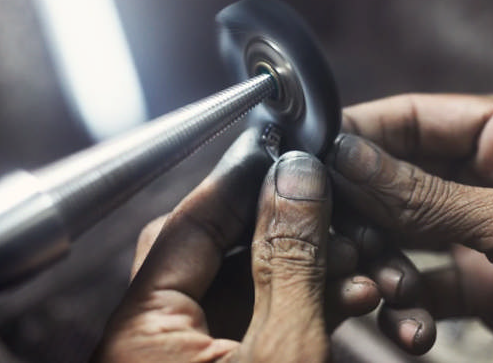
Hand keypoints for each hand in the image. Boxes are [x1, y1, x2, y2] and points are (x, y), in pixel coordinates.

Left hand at [92, 130, 379, 362]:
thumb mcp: (285, 352)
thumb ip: (290, 265)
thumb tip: (296, 180)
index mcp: (140, 338)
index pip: (184, 226)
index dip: (238, 181)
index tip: (279, 150)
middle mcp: (152, 346)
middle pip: (216, 254)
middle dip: (283, 229)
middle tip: (322, 205)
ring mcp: (188, 360)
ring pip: (246, 290)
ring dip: (305, 271)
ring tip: (353, 260)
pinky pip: (259, 324)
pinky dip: (303, 309)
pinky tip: (348, 299)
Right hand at [327, 92, 492, 361]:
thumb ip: (425, 196)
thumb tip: (349, 157)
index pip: (417, 117)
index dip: (363, 132)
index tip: (314, 150)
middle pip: (402, 176)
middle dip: (367, 208)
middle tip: (329, 227)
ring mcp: (483, 226)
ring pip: (406, 232)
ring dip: (386, 261)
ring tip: (380, 285)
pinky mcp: (480, 276)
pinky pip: (427, 280)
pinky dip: (410, 302)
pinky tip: (411, 322)